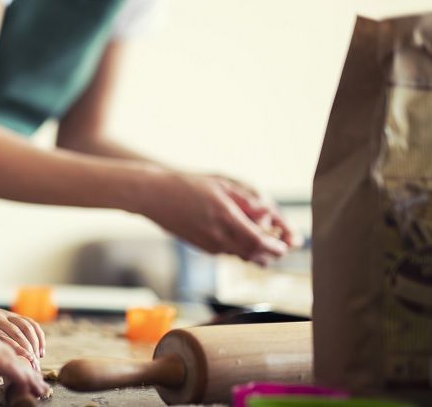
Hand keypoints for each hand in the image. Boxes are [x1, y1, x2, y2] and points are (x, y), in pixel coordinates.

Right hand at [0, 328, 49, 396]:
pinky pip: (13, 368)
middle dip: (31, 369)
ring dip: (32, 377)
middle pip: (19, 351)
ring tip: (40, 390)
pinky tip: (30, 388)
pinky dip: (24, 379)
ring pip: (19, 360)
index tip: (29, 374)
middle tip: (40, 384)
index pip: (9, 346)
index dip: (21, 360)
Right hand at [145, 171, 296, 265]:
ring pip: (241, 255)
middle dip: (271, 253)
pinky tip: (242, 239)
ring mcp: (207, 244)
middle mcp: (217, 236)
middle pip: (253, 254)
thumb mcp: (220, 186)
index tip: (288, 244)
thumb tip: (269, 214)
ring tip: (266, 243)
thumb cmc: (185, 186)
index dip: (277, 246)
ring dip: (256, 253)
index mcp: (225, 217)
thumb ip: (246, 201)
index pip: (259, 241)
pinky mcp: (200, 247)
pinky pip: (227, 252)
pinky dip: (240, 249)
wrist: (153, 197)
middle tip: (281, 246)